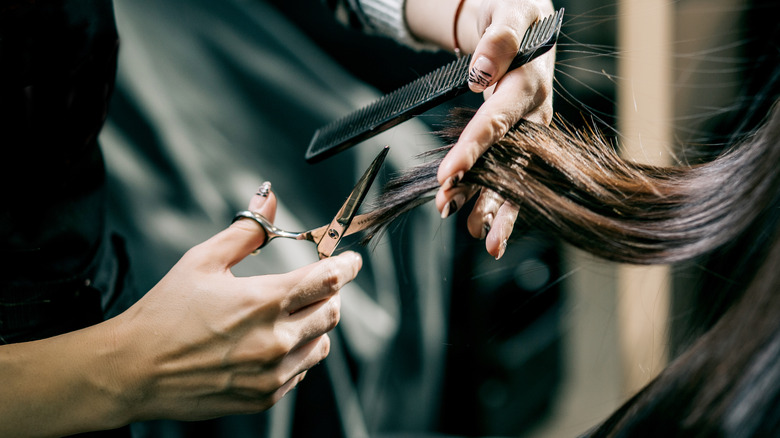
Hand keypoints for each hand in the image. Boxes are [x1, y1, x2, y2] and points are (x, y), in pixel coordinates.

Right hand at [109, 187, 362, 421]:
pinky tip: (269, 344)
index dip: (347, 266)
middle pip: (332, 311)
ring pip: (321, 344)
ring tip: (285, 316)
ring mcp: (271, 374)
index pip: (328, 279)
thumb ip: (246, 230)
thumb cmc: (165, 313)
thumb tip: (269, 198)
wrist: (133, 370)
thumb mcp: (202, 260)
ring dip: (314, 325)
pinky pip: (300, 372)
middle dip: (329, 294)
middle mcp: (274, 341)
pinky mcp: (264, 397)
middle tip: (313, 286)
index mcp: (263, 301)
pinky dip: (296, 354)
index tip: (352, 261)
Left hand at [407, 0, 555, 258]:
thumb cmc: (516, 15)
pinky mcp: (517, 138)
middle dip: (490, 196)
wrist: (528, 22)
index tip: (448, 175)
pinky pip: (506, 171)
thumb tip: (481, 73)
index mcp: (530, 86)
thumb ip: (500, 41)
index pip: (497, 121)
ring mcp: (526, 131)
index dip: (473, 150)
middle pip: (511, 162)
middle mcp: (532, 116)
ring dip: (490, 205)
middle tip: (469, 225)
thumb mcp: (511, 14)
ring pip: (511, 175)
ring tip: (473, 232)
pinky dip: (492, 197)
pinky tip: (477, 220)